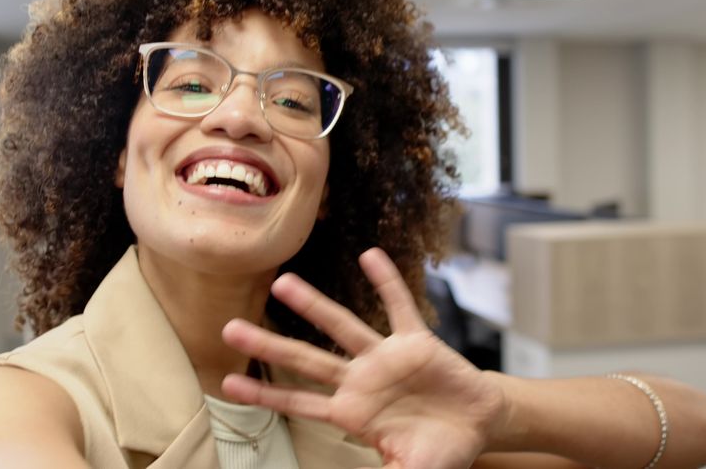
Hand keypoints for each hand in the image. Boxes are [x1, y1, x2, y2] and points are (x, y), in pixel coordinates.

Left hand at [221, 248, 506, 468]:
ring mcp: (386, 358)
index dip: (265, 396)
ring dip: (313, 305)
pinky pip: (400, 307)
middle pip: (307, 360)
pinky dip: (387, 282)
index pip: (299, 403)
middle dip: (270, 346)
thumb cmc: (437, 452)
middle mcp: (361, 380)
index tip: (228, 383)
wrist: (477, 427)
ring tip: (282, 282)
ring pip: (342, 327)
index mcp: (352, 413)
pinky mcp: (417, 343)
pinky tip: (370, 256)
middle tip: (229, 328)